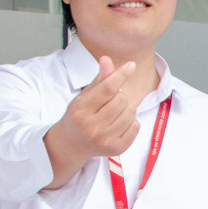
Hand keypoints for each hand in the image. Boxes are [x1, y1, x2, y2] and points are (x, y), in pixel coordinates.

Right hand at [43, 55, 140, 188]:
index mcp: (82, 111)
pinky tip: (118, 124)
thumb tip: (107, 59)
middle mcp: (92, 127)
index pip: (107, 89)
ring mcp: (105, 140)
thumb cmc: (79, 116)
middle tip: (110, 101)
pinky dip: (131, 122)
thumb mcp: (84, 96)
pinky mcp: (117, 149)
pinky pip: (136, 127)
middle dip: (120, 95)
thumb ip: (99, 79)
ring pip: (131, 113)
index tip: (131, 65)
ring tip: (114, 112)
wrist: (71, 144)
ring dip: (126, 108)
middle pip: (121, 99)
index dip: (121, 75)